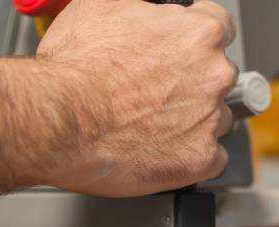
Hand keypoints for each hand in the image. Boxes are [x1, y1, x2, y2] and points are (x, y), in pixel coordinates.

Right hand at [34, 0, 236, 196]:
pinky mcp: (199, 159)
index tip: (181, 53)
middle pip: (218, 76)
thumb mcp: (102, 6)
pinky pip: (211, 159)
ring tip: (152, 125)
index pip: (219, 29)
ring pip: (216, 119)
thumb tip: (142, 8)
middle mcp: (213, 75)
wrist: (58, 120)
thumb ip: (139, 5)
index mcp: (198, 33)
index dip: (193, 43)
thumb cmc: (75, 68)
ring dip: (192, 122)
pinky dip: (190, 158)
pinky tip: (161, 150)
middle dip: (193, 84)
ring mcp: (209, 120)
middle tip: (156, 93)